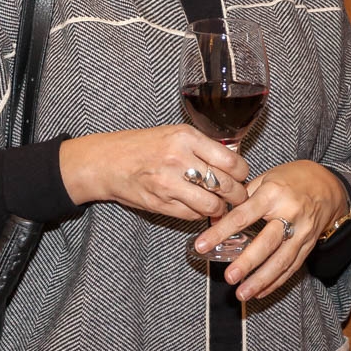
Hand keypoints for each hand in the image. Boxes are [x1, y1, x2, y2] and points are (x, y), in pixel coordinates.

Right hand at [56, 125, 248, 219]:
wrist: (108, 162)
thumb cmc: (143, 146)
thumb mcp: (175, 134)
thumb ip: (202, 147)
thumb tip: (233, 164)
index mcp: (186, 138)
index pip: (231, 161)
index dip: (243, 173)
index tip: (242, 176)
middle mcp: (178, 160)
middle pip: (225, 185)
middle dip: (237, 194)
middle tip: (238, 195)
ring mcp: (169, 184)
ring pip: (212, 204)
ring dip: (221, 209)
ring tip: (221, 205)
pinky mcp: (161, 204)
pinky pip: (193, 215)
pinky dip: (201, 214)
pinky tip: (200, 208)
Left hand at [197, 160, 347, 300]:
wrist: (329, 186)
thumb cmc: (292, 179)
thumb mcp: (267, 177)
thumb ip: (242, 197)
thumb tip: (215, 216)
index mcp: (273, 194)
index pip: (243, 215)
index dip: (221, 231)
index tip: (202, 245)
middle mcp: (289, 214)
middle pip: (267, 242)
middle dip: (247, 262)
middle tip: (229, 277)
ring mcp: (302, 232)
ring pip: (282, 260)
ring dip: (261, 280)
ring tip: (242, 294)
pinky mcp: (309, 245)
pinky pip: (292, 267)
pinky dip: (276, 281)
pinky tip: (260, 292)